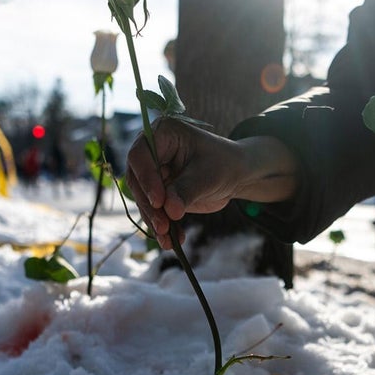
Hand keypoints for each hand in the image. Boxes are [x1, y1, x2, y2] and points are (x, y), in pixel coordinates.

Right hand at [125, 118, 298, 249]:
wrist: (236, 175)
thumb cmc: (224, 164)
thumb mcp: (207, 175)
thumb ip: (186, 191)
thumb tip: (168, 211)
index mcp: (162, 133)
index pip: (141, 155)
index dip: (146, 178)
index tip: (159, 201)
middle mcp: (152, 151)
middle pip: (137, 179)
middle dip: (149, 206)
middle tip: (163, 226)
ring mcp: (153, 173)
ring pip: (143, 199)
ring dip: (154, 220)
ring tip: (168, 240)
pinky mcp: (158, 192)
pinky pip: (154, 211)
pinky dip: (163, 226)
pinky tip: (172, 241)